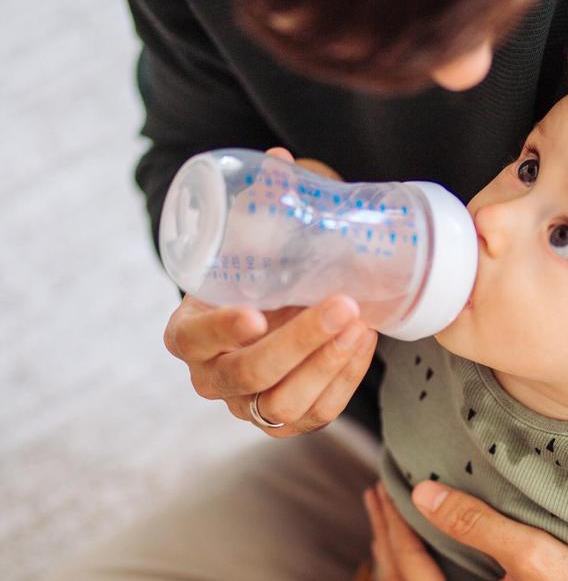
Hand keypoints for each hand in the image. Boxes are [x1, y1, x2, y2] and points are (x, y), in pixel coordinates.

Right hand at [162, 147, 377, 436]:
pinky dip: (346, 379)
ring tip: (361, 323)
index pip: (192, 339)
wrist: (270, 316)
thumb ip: (260, 208)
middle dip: (300, 342)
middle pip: (249, 374)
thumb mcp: (250, 246)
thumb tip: (281, 158)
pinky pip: (319, 412)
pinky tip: (365, 342)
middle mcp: (212, 378)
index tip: (255, 312)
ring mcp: (249, 406)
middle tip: (342, 305)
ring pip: (285, 403)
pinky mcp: (289, 422)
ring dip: (327, 363)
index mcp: (188, 334)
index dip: (221, 330)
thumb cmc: (253, 278)